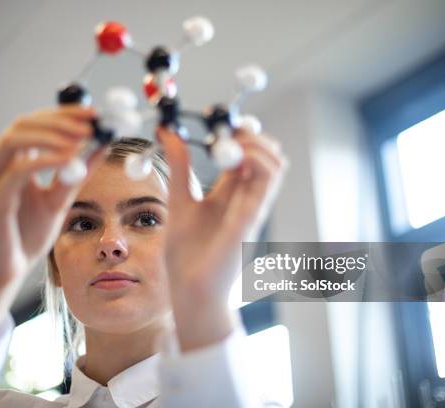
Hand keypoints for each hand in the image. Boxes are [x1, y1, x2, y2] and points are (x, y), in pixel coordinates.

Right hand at [0, 106, 104, 343]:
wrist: (8, 270)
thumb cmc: (27, 233)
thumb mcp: (60, 198)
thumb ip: (78, 173)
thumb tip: (103, 146)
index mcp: (12, 159)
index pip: (36, 122)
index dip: (64, 113)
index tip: (94, 113)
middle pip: (24, 123)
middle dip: (60, 119)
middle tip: (91, 122)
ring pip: (16, 139)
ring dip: (52, 134)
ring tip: (83, 137)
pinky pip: (19, 171)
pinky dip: (45, 160)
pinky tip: (69, 159)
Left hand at [157, 127, 287, 348]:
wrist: (190, 289)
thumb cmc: (186, 252)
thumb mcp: (179, 198)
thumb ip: (179, 166)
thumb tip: (168, 132)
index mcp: (230, 193)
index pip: (247, 153)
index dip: (239, 132)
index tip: (216, 120)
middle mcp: (246, 197)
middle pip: (268, 155)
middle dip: (251, 135)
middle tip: (224, 130)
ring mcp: (252, 207)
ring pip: (275, 164)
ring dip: (257, 144)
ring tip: (230, 142)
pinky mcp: (251, 217)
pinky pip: (268, 182)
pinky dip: (255, 159)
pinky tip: (232, 156)